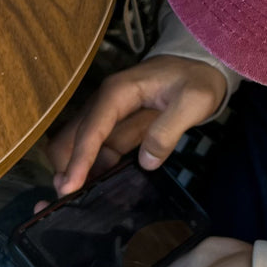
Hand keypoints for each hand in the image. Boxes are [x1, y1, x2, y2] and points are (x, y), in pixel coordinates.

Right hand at [48, 55, 226, 195]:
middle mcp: (105, 102)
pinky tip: (99, 188)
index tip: (69, 187)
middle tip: (70, 198)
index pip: (91, 129)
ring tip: (80, 201)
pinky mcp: (117, 126)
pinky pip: (99, 150)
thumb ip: (168, 130)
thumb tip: (146, 161)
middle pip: (72, 137)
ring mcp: (109, 115)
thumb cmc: (197, 79)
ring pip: (80, 145)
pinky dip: (95, 168)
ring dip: (78, 170)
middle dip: (66, 166)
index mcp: (118, 92)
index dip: (79, 159)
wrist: (200, 65)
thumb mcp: (193, 101)